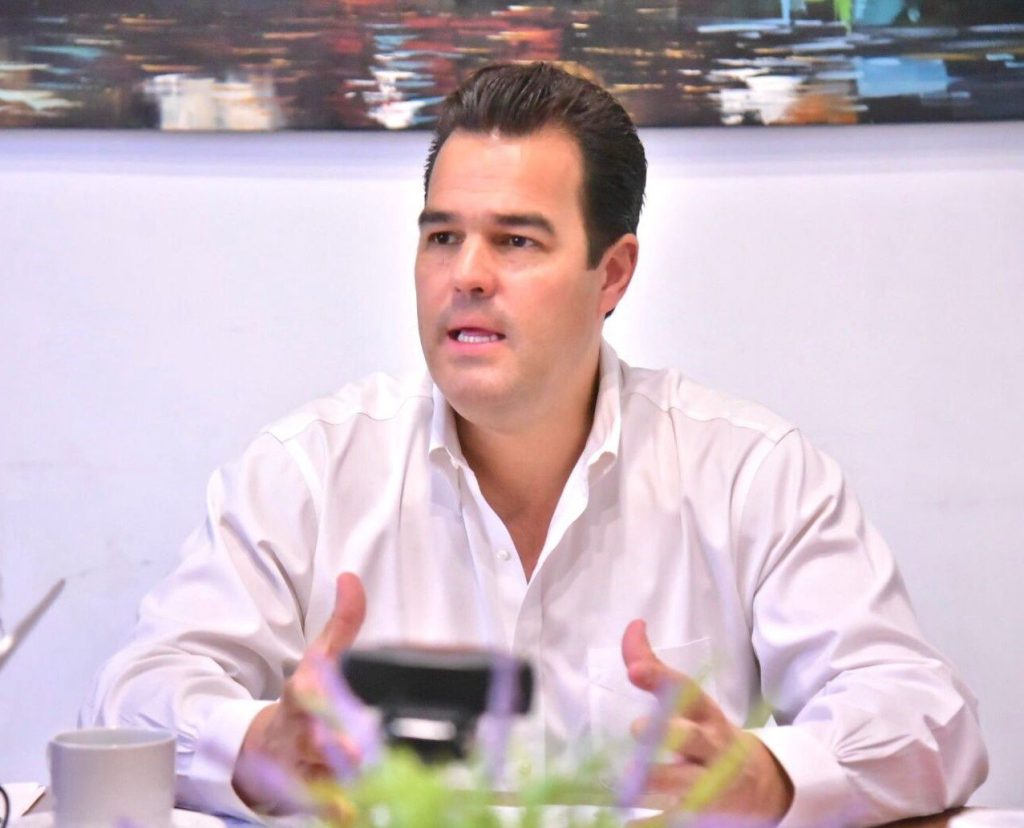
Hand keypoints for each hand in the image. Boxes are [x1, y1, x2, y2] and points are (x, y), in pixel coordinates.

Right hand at [233, 572, 366, 812]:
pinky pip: (325, 809)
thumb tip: (350, 578)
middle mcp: (297, 733)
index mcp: (300, 696)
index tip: (319, 688)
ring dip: (344, 783)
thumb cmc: (303, 697)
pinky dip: (338, 814)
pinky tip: (352, 816)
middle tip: (357, 752)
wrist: (263, 746)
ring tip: (368, 784)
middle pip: (312, 742)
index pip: (303, 692)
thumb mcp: (319, 657)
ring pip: (322, 780)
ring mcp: (302, 769)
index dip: (313, 692)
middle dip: (333, 748)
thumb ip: (341, 622)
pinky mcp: (309, 798)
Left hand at [621, 619, 792, 820]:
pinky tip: (628, 825)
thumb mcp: (691, 702)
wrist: (765, 784)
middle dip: (665, 732)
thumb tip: (632, 627)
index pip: (685, 691)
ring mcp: (710, 784)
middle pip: (691, 737)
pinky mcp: (704, 815)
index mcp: (705, 714)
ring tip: (627, 782)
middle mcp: (710, 746)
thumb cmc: (711, 734)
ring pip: (682, 782)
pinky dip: (652, 825)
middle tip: (637, 727)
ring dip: (654, 781)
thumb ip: (656, 668)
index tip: (635, 670)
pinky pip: (676, 822)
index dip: (660, 679)